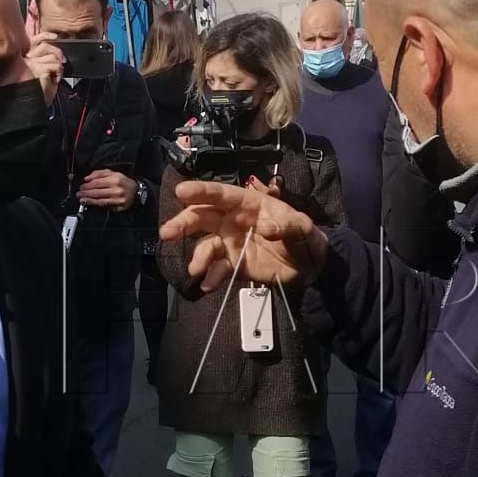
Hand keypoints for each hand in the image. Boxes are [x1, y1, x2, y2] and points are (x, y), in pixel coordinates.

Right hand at [27, 37, 63, 107]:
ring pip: (52, 56)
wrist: (29, 108)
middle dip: (57, 51)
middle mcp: (24, 58)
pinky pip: (56, 65)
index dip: (46, 36)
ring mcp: (30, 62)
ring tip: (54, 78)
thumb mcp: (39, 75)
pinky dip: (59, 74)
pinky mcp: (38, 68)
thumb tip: (56, 55)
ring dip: (58, 67)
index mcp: (22, 58)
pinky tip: (53, 82)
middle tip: (62, 62)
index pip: (34, 40)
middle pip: (45, 43)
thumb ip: (43, 62)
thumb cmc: (34, 96)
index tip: (55, 37)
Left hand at [79, 169, 137, 210]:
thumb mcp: (112, 173)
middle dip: (86, 193)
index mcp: (115, 178)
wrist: (135, 191)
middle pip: (97, 191)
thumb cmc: (122, 182)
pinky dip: (95, 204)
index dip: (87, 185)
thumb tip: (87, 178)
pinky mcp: (119, 205)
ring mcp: (118, 198)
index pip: (97, 182)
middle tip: (79, 194)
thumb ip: (99, 173)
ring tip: (82, 199)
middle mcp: (117, 188)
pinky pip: (105, 205)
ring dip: (89, 200)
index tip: (82, 186)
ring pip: (100, 199)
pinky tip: (89, 203)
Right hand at [160, 179, 328, 293]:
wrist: (309, 266)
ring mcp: (230, 243)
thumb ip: (287, 225)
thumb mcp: (302, 227)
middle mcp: (232, 221)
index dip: (200, 191)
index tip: (181, 192)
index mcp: (247, 204)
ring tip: (195, 269)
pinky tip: (208, 285)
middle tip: (167, 233)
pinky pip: (217, 269)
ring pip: (206, 245)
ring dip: (198, 256)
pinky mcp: (233, 264)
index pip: (220, 194)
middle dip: (183, 223)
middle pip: (202, 217)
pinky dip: (211, 277)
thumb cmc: (304, 237)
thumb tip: (267, 228)